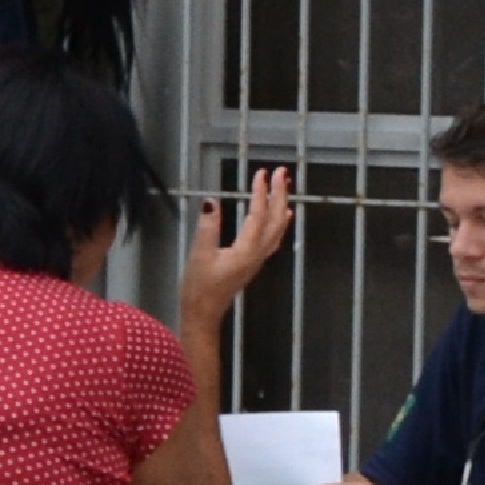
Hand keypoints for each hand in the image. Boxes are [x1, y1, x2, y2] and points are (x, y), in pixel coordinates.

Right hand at [186, 165, 295, 314]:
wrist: (204, 313)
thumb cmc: (199, 286)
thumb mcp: (199, 254)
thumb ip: (207, 227)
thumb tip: (211, 202)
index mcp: (246, 250)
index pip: (258, 214)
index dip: (260, 192)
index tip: (262, 173)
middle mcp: (258, 253)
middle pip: (275, 219)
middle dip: (279, 194)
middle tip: (282, 172)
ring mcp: (259, 258)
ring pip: (278, 227)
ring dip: (282, 205)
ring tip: (285, 187)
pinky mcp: (255, 261)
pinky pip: (275, 236)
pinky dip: (281, 221)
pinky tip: (283, 215)